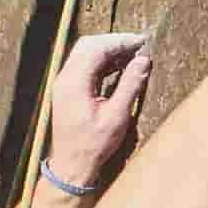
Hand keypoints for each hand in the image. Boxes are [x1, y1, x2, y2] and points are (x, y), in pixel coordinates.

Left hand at [48, 31, 152, 188]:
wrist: (71, 166)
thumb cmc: (93, 145)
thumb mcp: (117, 116)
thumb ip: (130, 85)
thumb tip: (143, 60)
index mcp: (74, 83)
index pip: (96, 48)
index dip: (120, 41)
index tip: (142, 42)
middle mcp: (65, 79)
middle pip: (88, 45)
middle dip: (114, 42)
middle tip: (138, 45)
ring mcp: (64, 84)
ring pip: (85, 54)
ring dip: (108, 50)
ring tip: (133, 54)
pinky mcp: (67, 90)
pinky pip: (84, 66)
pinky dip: (102, 62)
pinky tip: (120, 66)